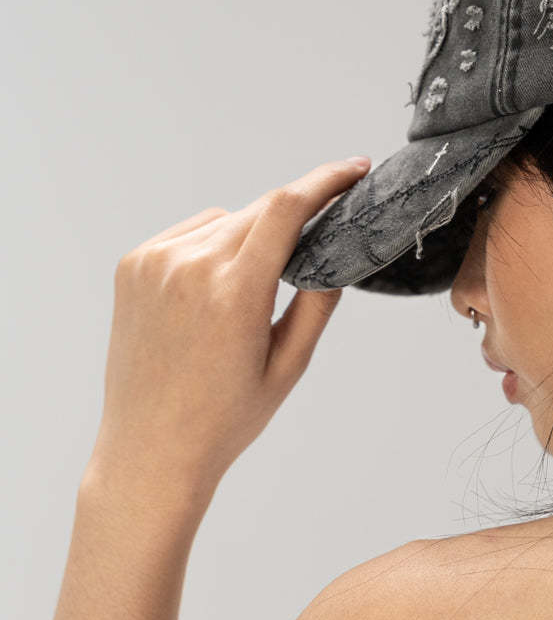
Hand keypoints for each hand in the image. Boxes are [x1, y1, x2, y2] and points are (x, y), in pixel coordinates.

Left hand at [86, 157, 368, 505]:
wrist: (151, 449)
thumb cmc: (223, 419)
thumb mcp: (289, 366)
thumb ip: (318, 303)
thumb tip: (336, 258)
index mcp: (235, 293)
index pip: (287, 208)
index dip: (325, 181)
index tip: (353, 170)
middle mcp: (189, 267)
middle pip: (259, 211)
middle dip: (293, 217)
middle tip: (317, 239)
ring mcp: (154, 263)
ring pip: (224, 222)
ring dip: (250, 236)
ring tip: (255, 289)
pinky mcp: (133, 266)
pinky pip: (189, 234)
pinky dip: (212, 246)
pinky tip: (217, 289)